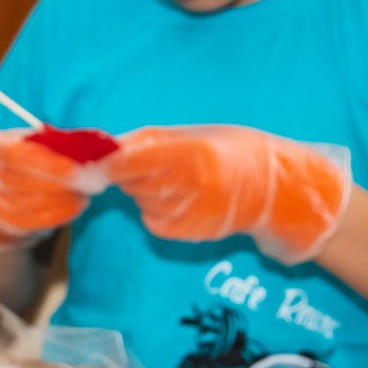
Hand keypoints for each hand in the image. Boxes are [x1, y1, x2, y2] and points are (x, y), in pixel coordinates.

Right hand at [0, 128, 96, 250]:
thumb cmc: (21, 157)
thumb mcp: (31, 141)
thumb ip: (52, 143)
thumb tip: (88, 150)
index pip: (16, 155)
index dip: (48, 164)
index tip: (77, 170)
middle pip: (19, 183)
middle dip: (58, 185)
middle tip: (87, 183)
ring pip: (24, 206)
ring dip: (60, 202)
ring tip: (83, 195)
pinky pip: (28, 223)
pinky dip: (55, 216)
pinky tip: (73, 208)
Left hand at [110, 126, 352, 263]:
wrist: (273, 189)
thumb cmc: (229, 151)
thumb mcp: (191, 134)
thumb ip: (144, 141)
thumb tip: (103, 148)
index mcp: (191, 154)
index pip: (129, 163)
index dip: (106, 164)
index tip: (95, 164)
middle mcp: (190, 185)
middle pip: (130, 182)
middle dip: (130, 173)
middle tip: (158, 165)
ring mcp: (190, 212)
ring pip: (139, 200)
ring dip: (146, 190)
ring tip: (180, 182)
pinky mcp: (188, 233)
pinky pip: (151, 220)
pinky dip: (155, 210)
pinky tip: (182, 200)